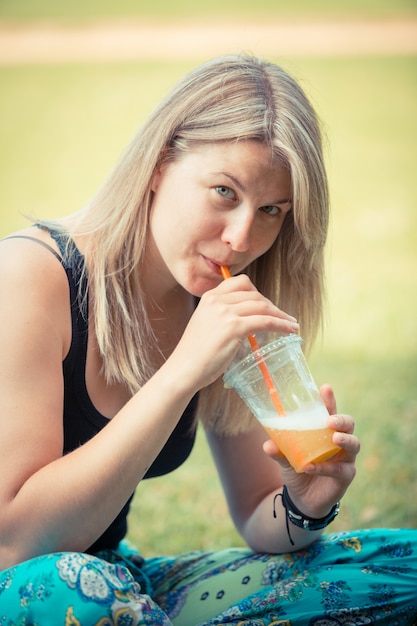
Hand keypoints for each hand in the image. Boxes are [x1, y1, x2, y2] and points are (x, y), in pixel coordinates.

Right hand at [168, 274, 298, 390]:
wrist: (183, 369)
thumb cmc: (194, 353)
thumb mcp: (205, 323)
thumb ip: (221, 315)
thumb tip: (246, 317)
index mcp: (209, 297)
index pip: (240, 283)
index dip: (257, 292)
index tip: (266, 305)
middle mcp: (217, 300)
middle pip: (254, 293)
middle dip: (271, 305)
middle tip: (281, 317)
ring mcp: (225, 313)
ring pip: (262, 306)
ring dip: (280, 315)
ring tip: (291, 324)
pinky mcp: (234, 327)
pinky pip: (265, 321)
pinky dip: (281, 325)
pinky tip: (289, 330)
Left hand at [263, 384, 359, 518]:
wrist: (302, 499)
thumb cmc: (297, 469)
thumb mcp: (285, 458)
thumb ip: (279, 451)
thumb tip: (267, 444)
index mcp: (324, 431)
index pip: (329, 411)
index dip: (329, 400)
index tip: (325, 388)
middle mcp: (338, 442)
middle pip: (349, 424)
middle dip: (342, 419)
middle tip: (330, 420)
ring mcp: (345, 458)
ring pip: (354, 444)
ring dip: (345, 439)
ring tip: (334, 438)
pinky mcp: (346, 476)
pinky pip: (340, 470)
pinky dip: (325, 467)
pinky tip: (310, 467)